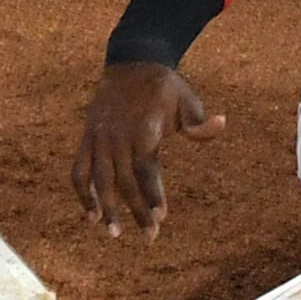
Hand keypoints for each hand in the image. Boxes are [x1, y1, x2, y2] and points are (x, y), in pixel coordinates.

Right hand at [72, 61, 225, 236]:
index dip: (152, 193)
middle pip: (124, 180)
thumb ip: (200, 121)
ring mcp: (98, 137)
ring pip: (97, 179)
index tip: (161, 216)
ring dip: (105, 207)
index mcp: (143, 128)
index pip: (146, 167)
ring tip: (114, 234)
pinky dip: (83, 192)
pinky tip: (92, 215)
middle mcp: (117, 135)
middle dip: (136, 210)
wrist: (132, 63)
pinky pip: (79, 170)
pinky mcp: (87, 138)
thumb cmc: (165, 87)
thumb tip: (221, 123)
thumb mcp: (188, 98)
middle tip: (149, 236)